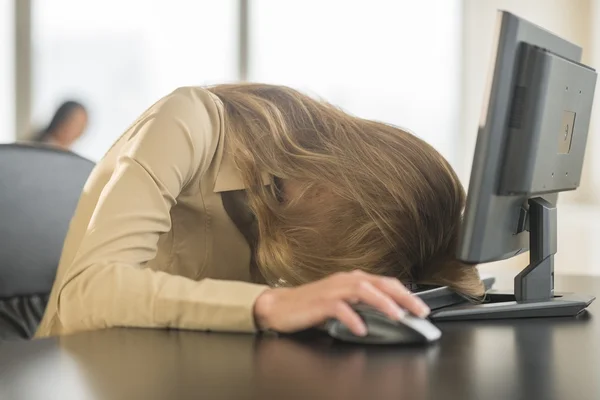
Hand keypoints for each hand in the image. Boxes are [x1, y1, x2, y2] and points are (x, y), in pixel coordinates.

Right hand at [253, 270, 429, 336]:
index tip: (421, 307)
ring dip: (382, 302)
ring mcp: (332, 289)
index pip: (385, 282)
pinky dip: (352, 318)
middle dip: (402, 296)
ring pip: (362, 290)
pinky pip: (339, 308)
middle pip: (379, 283)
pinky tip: (361, 329)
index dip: (405, 293)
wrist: (280, 306)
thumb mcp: (341, 302)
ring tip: (397, 316)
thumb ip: (361, 304)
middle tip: (419, 311)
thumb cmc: (311, 305)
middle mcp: (345, 280)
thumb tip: (387, 315)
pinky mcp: (319, 302)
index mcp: (352, 279)